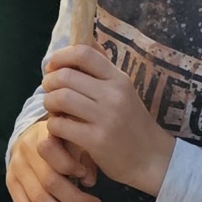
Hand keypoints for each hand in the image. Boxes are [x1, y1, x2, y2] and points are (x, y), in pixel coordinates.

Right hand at [5, 118, 100, 201]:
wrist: (29, 136)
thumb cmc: (60, 140)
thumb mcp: (74, 139)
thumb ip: (84, 157)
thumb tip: (90, 182)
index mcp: (42, 135)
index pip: (51, 151)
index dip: (70, 166)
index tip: (88, 178)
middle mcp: (25, 152)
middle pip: (49, 181)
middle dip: (75, 200)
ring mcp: (16, 170)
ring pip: (38, 199)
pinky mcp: (11, 184)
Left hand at [36, 45, 175, 196]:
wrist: (153, 159)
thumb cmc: (133, 124)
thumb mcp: (124, 92)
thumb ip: (102, 71)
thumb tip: (81, 42)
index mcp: (119, 79)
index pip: (84, 53)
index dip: (61, 56)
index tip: (53, 67)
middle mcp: (113, 95)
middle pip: (65, 76)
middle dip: (49, 82)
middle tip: (49, 91)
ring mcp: (105, 118)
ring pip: (60, 98)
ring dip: (49, 103)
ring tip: (54, 109)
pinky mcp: (96, 140)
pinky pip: (60, 125)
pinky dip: (53, 125)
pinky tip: (60, 129)